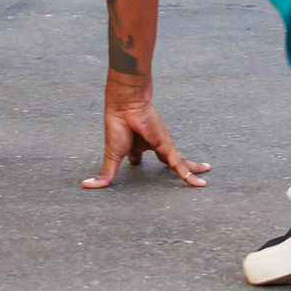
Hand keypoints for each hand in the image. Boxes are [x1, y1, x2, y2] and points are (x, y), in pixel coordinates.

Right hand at [80, 80, 210, 190]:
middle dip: (174, 167)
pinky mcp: (168, 148)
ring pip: (180, 164)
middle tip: (184, 176)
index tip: (136, 164)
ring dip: (190, 170)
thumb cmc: (117, 126)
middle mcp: (152, 146)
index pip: (138, 157)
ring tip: (202, 178)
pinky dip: (190, 176)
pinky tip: (200, 184)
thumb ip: (106, 173)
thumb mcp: (112, 156)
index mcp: (136, 146)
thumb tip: (87, 186)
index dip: (137, 162)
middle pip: (166, 161)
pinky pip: (181, 167)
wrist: (126, 105)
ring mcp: (163, 147)